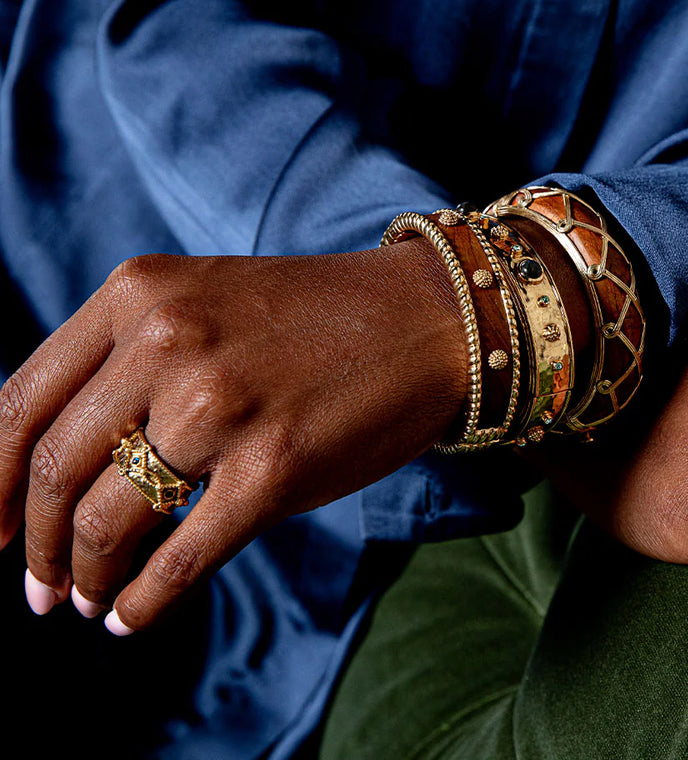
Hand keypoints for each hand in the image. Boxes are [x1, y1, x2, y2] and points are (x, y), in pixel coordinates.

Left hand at [0, 243, 465, 628]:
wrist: (423, 319)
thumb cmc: (313, 319)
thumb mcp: (203, 303)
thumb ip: (125, 360)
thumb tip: (54, 464)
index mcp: (137, 294)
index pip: (19, 402)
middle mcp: (168, 343)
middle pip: (52, 470)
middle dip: (34, 546)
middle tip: (38, 588)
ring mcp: (221, 407)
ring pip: (106, 522)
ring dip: (86, 579)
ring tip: (89, 601)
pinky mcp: (274, 469)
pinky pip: (180, 559)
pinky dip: (142, 604)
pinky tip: (131, 619)